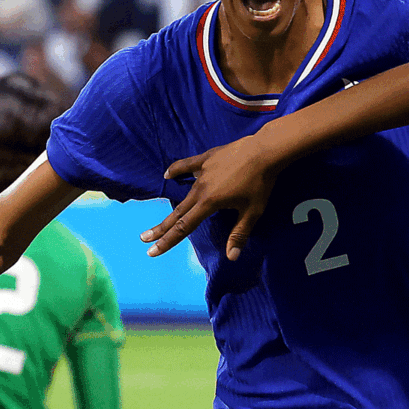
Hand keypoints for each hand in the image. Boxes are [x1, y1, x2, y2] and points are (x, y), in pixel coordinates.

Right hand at [141, 134, 276, 260]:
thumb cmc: (261, 183)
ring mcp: (203, 172)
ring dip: (171, 206)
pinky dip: (177, 170)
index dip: (167, 241)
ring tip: (161, 214)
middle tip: (143, 238)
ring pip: (183, 192)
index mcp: (209, 203)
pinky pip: (187, 165)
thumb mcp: (253, 212)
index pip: (183, 227)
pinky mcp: (207, 158)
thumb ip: (239, 234)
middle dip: (161, 228)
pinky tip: (167, 173)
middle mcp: (201, 188)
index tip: (152, 251)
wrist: (264, 151)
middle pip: (177, 212)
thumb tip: (231, 257)